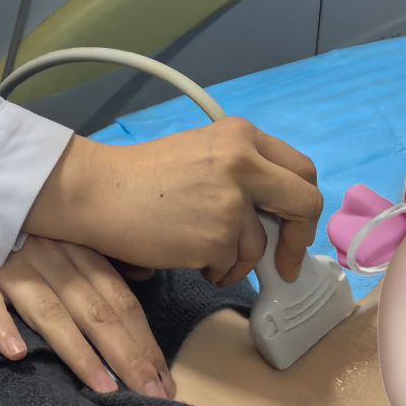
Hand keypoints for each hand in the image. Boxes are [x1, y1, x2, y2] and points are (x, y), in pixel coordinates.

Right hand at [0, 236, 174, 398]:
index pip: (118, 298)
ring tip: (104, 387)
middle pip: (94, 310)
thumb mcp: (64, 228)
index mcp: (77, 248)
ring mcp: (7, 263)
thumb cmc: (16, 219)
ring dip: (77, 350)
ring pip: (48, 309)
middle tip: (152, 396)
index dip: (144, 339)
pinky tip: (17, 353)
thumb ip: (101, 256)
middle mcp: (49, 256)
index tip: (165, 379)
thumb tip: (147, 276)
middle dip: (126, 355)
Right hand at [24, 122, 321, 286]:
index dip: (301, 205)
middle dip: (297, 239)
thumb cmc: (144, 177)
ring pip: (260, 245)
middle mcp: (244, 162)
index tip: (291, 228)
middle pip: (305, 203)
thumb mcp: (203, 154)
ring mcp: (233, 200)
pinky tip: (186, 254)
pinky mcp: (218, 237)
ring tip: (201, 251)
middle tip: (283, 263)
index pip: (301, 169)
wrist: (99, 192)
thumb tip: (277, 214)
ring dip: (236, 260)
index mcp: (241, 135)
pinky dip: (214, 269)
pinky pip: (231, 265)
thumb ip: (243, 172)